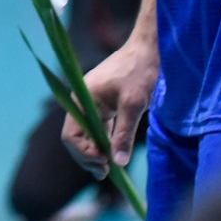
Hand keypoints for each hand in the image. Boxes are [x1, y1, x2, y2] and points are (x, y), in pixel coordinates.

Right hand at [61, 37, 155, 177]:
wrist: (149, 48)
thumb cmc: (140, 71)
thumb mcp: (134, 104)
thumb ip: (124, 134)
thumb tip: (118, 162)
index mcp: (82, 99)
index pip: (71, 135)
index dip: (84, 153)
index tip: (105, 164)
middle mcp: (82, 102)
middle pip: (76, 138)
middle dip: (88, 157)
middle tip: (107, 172)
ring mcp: (92, 103)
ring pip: (86, 135)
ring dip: (95, 152)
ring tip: (110, 169)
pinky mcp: (103, 105)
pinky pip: (97, 129)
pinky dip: (103, 143)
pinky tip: (113, 155)